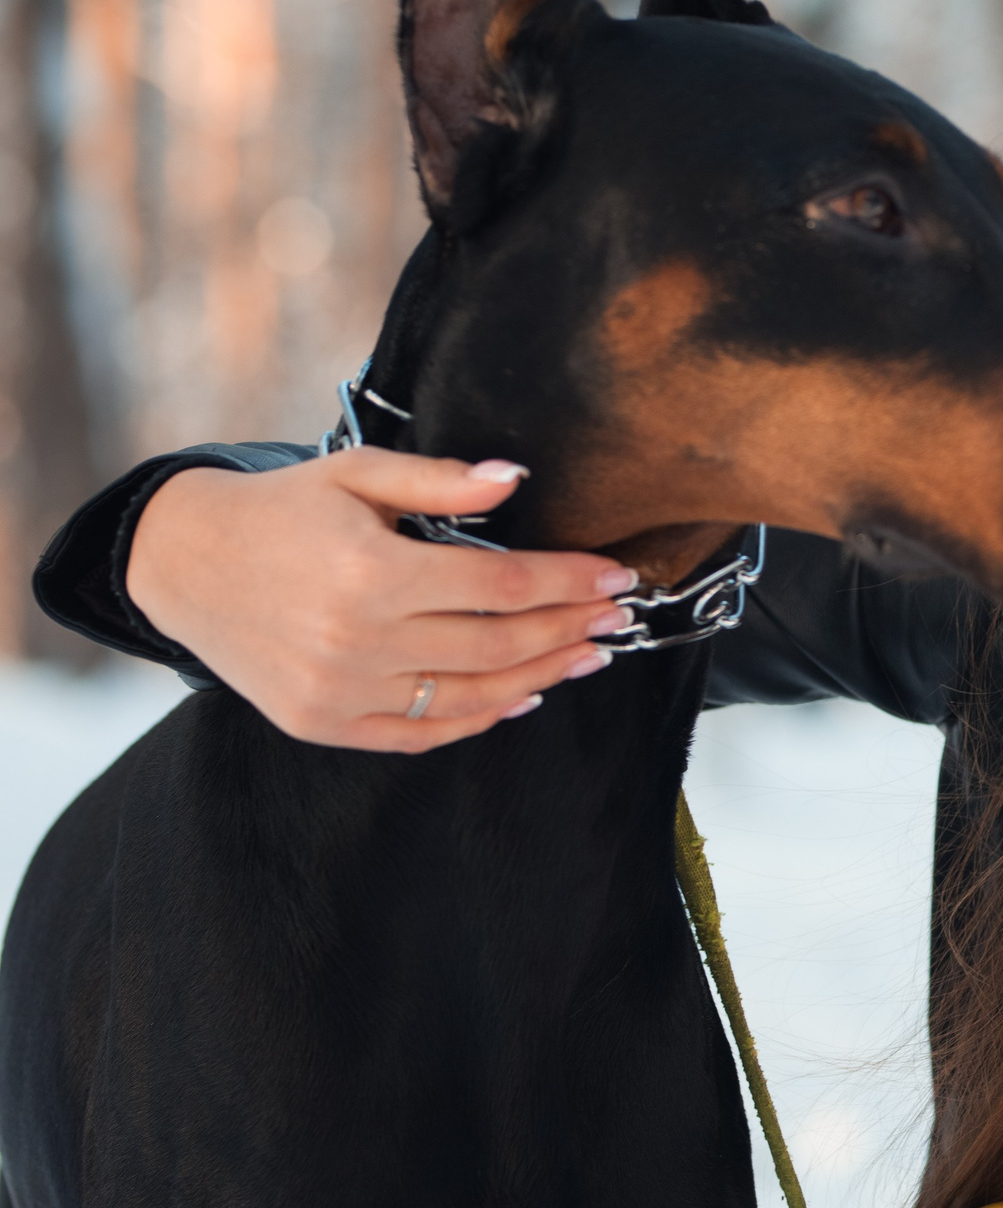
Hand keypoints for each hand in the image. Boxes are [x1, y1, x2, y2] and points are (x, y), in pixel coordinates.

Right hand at [127, 449, 640, 752]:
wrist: (181, 563)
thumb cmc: (280, 511)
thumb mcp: (356, 474)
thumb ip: (440, 481)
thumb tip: (517, 478)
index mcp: (372, 572)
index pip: (504, 585)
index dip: (570, 582)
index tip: (617, 577)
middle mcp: (359, 640)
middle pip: (499, 645)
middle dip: (570, 629)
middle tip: (617, 619)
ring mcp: (341, 691)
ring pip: (473, 697)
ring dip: (542, 677)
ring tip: (587, 656)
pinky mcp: (325, 723)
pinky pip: (424, 733)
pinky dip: (480, 719)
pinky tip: (522, 696)